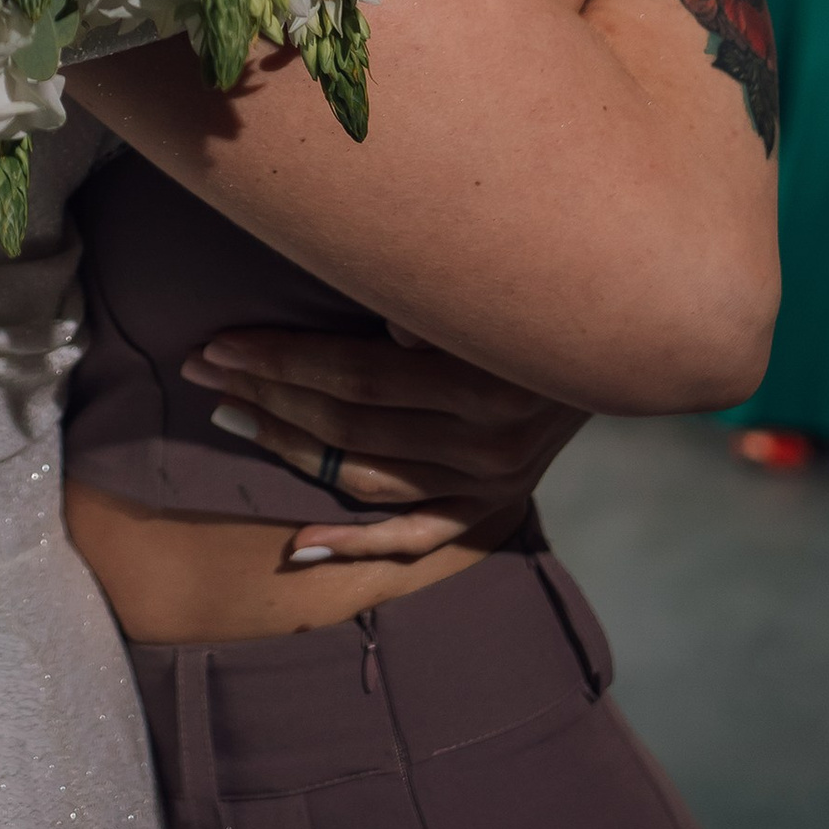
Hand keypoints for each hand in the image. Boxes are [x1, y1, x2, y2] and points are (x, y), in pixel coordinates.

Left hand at [180, 324, 588, 565]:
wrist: (628, 340)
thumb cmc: (540, 292)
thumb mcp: (494, 284)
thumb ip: (430, 300)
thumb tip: (376, 315)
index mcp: (485, 381)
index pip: (355, 375)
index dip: (280, 359)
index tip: (217, 344)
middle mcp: (488, 445)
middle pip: (350, 424)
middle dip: (266, 393)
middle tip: (201, 370)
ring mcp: (490, 483)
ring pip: (367, 477)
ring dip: (290, 449)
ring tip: (229, 420)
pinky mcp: (492, 507)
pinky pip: (416, 538)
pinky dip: (358, 544)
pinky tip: (298, 544)